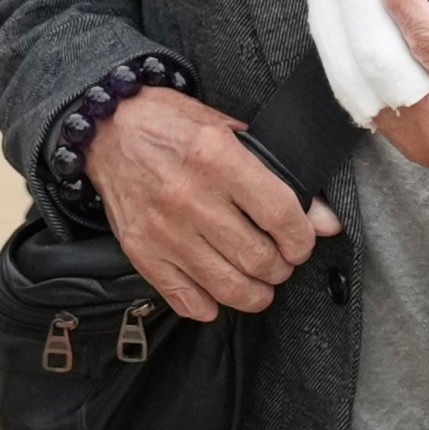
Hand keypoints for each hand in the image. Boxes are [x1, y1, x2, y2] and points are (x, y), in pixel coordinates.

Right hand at [85, 85, 339, 321]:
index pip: (280, 215)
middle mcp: (190, 198)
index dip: (302, 238)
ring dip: (255, 293)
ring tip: (258, 282)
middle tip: (280, 261)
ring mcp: (164, 231)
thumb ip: (277, 175)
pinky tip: (218, 289)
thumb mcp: (229, 131)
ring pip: (229, 288)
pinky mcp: (142, 253)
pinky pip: (188, 300)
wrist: (105, 130)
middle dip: (281, 268)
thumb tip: (323, 221)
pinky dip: (211, 304)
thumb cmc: (170, 124)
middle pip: (259, 258)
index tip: (301, 242)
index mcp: (217, 158)